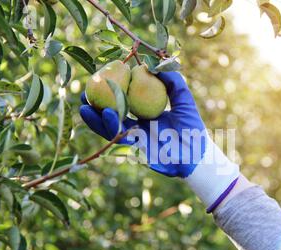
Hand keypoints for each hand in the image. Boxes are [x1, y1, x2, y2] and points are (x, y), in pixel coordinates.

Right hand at [80, 71, 238, 210]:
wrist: (197, 154)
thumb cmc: (193, 128)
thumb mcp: (184, 100)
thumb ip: (173, 82)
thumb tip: (156, 63)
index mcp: (147, 113)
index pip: (126, 100)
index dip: (113, 91)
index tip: (101, 78)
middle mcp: (138, 125)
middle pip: (113, 113)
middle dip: (96, 104)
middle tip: (84, 92)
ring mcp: (136, 137)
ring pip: (111, 126)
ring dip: (97, 116)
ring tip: (84, 105)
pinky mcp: (136, 148)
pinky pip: (119, 137)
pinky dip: (109, 126)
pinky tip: (103, 115)